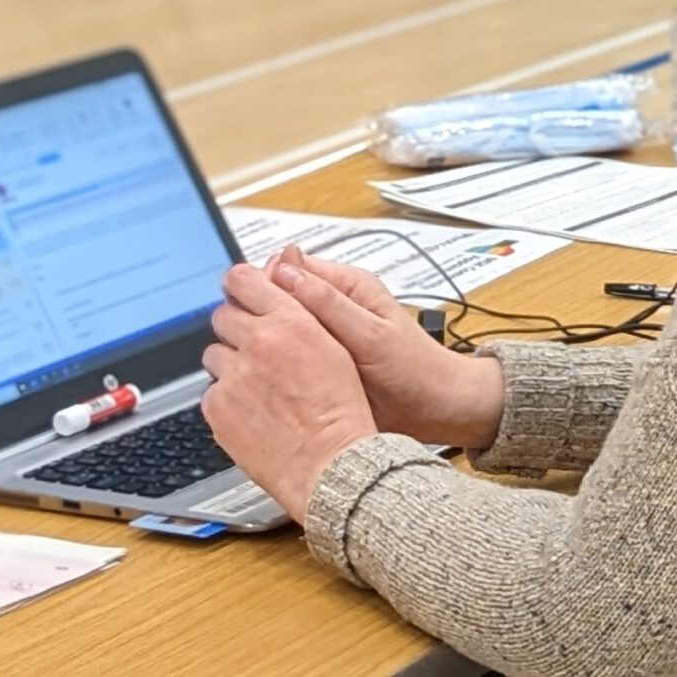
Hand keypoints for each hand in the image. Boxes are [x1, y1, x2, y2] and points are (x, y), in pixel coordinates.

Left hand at [202, 262, 379, 518]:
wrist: (331, 464)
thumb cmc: (342, 411)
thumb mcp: (337, 347)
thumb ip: (305, 312)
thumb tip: (281, 283)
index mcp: (290, 323)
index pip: (244, 280)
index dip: (240, 283)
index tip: (239, 288)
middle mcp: (257, 344)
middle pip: (223, 316)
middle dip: (237, 327)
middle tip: (256, 346)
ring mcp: (232, 377)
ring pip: (214, 354)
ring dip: (231, 363)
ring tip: (259, 385)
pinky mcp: (217, 408)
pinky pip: (211, 391)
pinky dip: (227, 398)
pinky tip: (253, 409)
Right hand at [263, 247, 505, 449]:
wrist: (434, 409)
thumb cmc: (415, 368)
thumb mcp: (370, 333)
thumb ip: (328, 303)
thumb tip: (284, 268)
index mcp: (346, 285)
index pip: (288, 268)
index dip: (262, 283)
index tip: (241, 304)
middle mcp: (332, 305)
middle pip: (278, 297)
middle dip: (258, 313)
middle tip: (241, 335)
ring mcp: (324, 334)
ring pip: (278, 327)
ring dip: (263, 339)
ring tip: (247, 355)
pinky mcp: (319, 362)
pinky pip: (287, 354)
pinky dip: (273, 361)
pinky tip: (260, 374)